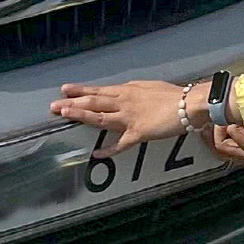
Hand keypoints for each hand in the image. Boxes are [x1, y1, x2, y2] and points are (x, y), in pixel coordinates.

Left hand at [50, 81, 186, 157]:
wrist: (190, 103)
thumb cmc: (174, 95)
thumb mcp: (150, 88)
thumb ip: (135, 92)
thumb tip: (125, 93)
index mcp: (128, 90)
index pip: (99, 90)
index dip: (81, 90)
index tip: (65, 89)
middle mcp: (125, 101)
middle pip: (94, 101)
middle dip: (72, 103)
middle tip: (53, 105)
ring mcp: (130, 117)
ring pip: (101, 117)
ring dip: (82, 116)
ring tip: (64, 115)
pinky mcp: (139, 132)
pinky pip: (121, 144)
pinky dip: (108, 150)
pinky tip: (96, 155)